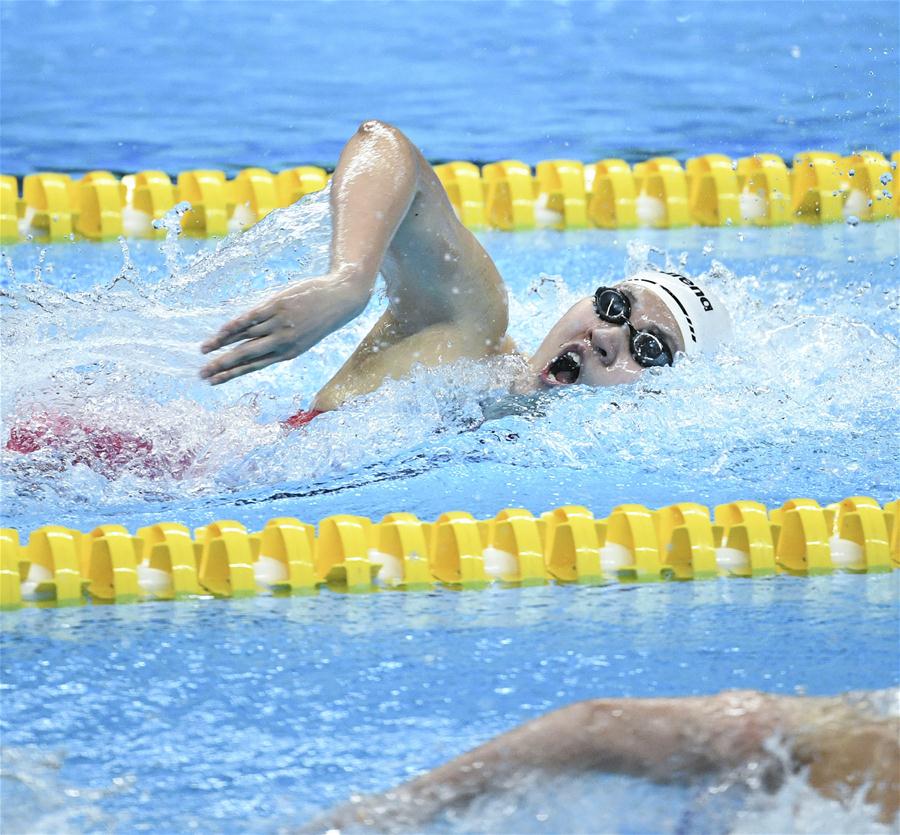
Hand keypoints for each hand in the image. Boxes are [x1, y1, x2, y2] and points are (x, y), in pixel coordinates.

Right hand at [199, 274, 368, 384]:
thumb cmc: (319, 318)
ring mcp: (279, 324)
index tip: (214, 382)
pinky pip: (250, 318)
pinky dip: (233, 326)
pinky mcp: (276, 306)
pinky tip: (220, 332)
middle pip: (246, 356)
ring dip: (221, 344)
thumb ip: (278, 341)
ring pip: (244, 337)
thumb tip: (250, 342)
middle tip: (202, 374)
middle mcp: (282, 342)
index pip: (254, 366)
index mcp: (288, 353)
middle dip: (222, 366)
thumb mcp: (302, 336)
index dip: (232, 374)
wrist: (341, 299)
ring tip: (203, 350)